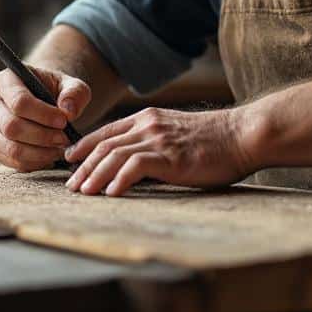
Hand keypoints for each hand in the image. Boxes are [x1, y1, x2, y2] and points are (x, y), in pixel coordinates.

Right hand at [0, 67, 90, 171]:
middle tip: (65, 139)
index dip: (43, 115)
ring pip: (10, 148)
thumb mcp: (72, 86)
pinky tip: (49, 155)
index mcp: (5, 80)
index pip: (18, 101)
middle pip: (11, 127)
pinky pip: (11, 161)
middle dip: (42, 137)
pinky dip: (34, 163)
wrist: (46, 102)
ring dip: (40, 153)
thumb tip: (68, 112)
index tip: (64, 121)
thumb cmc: (58, 91)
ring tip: (60, 148)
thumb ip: (75, 94)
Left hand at [64, 107, 253, 195]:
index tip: (69, 159)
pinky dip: (120, 179)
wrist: (242, 135)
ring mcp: (158, 139)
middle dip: (84, 166)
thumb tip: (134, 164)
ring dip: (95, 175)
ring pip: (114, 155)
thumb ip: (153, 143)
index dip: (84, 145)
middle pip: (105, 145)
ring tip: (83, 192)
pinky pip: (136, 166)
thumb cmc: (214, 140)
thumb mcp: (176, 134)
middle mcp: (148, 125)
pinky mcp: (170, 156)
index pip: (107, 131)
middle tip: (71, 185)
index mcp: (148, 118)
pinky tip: (111, 193)